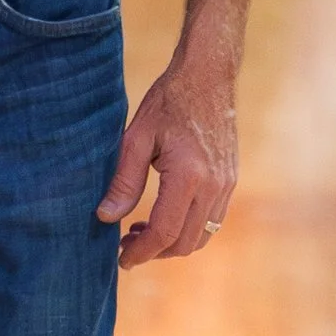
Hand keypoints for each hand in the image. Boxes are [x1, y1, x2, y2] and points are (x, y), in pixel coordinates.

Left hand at [98, 46, 237, 269]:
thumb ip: (123, 181)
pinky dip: (188, 229)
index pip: (164, 232)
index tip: (121, 259)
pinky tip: (164, 215)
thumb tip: (105, 217)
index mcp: (189, 176)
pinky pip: (212, 220)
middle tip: (125, 246)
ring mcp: (227, 185)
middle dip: (155, 252)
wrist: (208, 76)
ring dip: (172, 243)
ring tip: (140, 231)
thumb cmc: (168, 102)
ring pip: (202, 236)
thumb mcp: (136, 138)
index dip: (141, 252)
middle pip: (186, 242)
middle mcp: (214, 186)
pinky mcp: (230, 180)